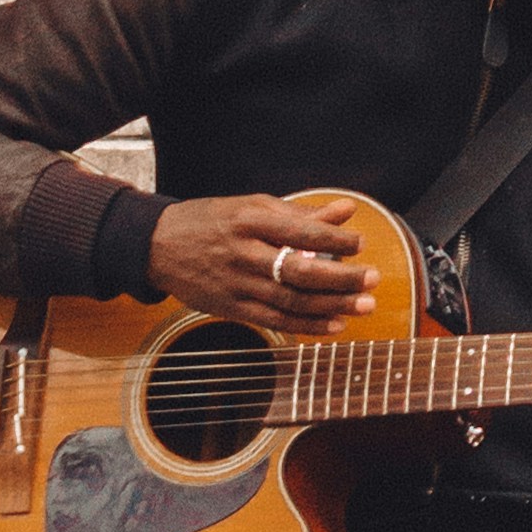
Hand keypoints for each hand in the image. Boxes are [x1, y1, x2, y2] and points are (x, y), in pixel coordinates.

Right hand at [152, 194, 374, 327]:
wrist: (157, 246)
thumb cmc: (212, 221)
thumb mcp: (253, 206)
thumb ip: (301, 213)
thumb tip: (346, 211)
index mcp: (249, 221)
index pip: (299, 232)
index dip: (333, 240)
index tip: (360, 244)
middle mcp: (243, 254)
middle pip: (297, 270)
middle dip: (340, 278)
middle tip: (373, 279)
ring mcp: (236, 285)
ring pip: (289, 300)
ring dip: (331, 306)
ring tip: (364, 305)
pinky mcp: (231, 308)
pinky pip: (274, 321)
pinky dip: (305, 325)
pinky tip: (333, 326)